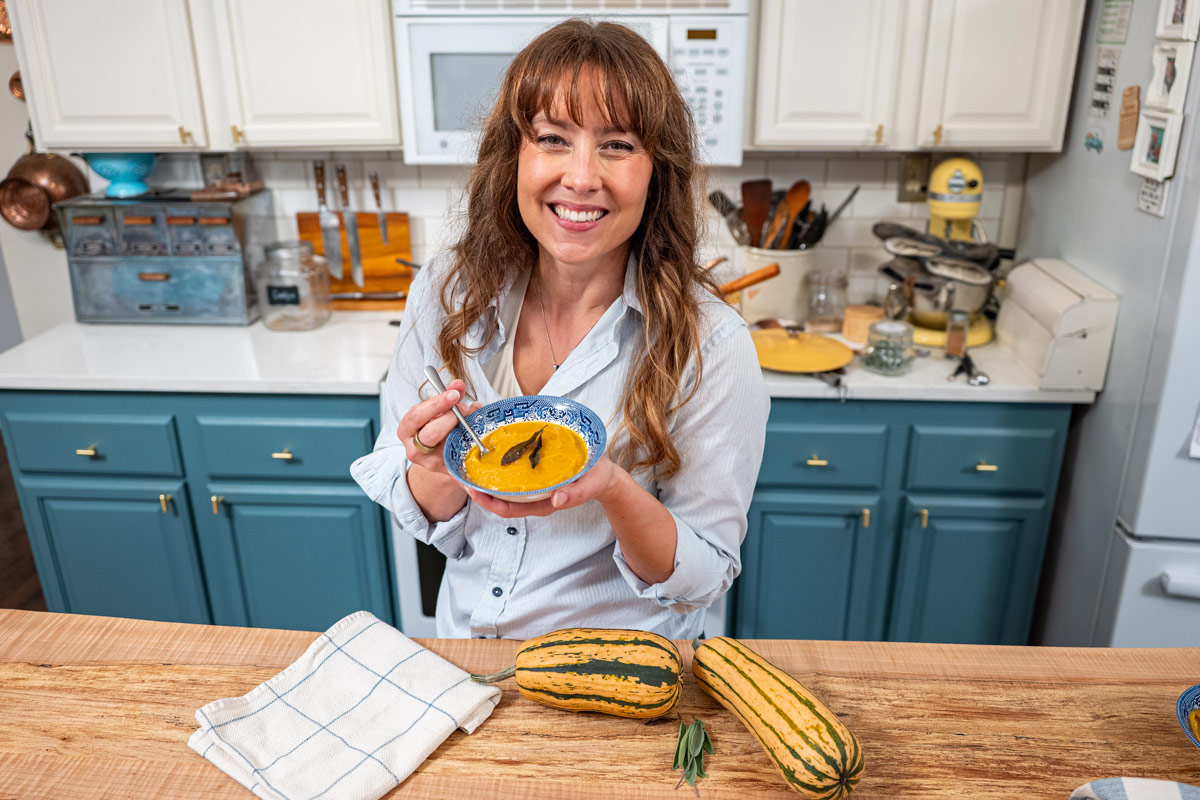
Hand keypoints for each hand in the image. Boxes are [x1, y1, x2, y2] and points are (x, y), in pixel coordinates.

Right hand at [397, 379, 481, 473]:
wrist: (436, 455)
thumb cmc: (435, 427)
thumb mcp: (437, 410)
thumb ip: (448, 395)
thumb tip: (458, 385)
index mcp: (406, 431)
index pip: (417, 416)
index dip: (436, 403)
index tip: (454, 394)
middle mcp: (415, 449)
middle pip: (430, 434)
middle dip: (450, 418)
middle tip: (463, 409)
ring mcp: (431, 463)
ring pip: (447, 446)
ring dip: (463, 430)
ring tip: (470, 419)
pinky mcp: (447, 471)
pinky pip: (462, 459)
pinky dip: (472, 444)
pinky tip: (478, 437)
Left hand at [466, 456, 621, 517]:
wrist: (604, 473)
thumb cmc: (595, 480)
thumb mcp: (588, 485)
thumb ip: (574, 493)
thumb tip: (557, 501)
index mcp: (542, 503)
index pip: (508, 509)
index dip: (488, 502)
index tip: (472, 490)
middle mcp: (533, 497)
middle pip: (499, 498)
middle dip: (479, 489)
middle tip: (462, 473)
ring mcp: (532, 487)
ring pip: (503, 486)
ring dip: (486, 477)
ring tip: (470, 461)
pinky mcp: (535, 474)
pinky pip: (512, 473)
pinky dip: (499, 466)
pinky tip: (491, 451)